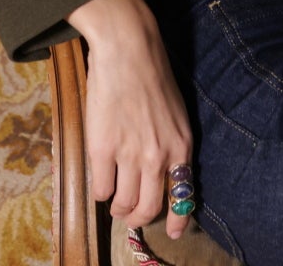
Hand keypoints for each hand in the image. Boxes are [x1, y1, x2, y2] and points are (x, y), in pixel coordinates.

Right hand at [70, 0, 195, 238]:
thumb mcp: (176, 113)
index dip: (177, 220)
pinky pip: (100, 189)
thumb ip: (172, 144)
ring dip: (118, 208)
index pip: (183, 197)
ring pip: (124, 204)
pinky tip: (100, 182)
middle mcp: (159, 157)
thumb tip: (166, 170)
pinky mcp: (102, 149)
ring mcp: (130, 155)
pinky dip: (100, 192)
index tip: (173, 232)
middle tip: (131, 215)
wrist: (128, 49)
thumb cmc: (152, 75)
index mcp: (181, 146)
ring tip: (114, 201)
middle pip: (149, 208)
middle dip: (139, 218)